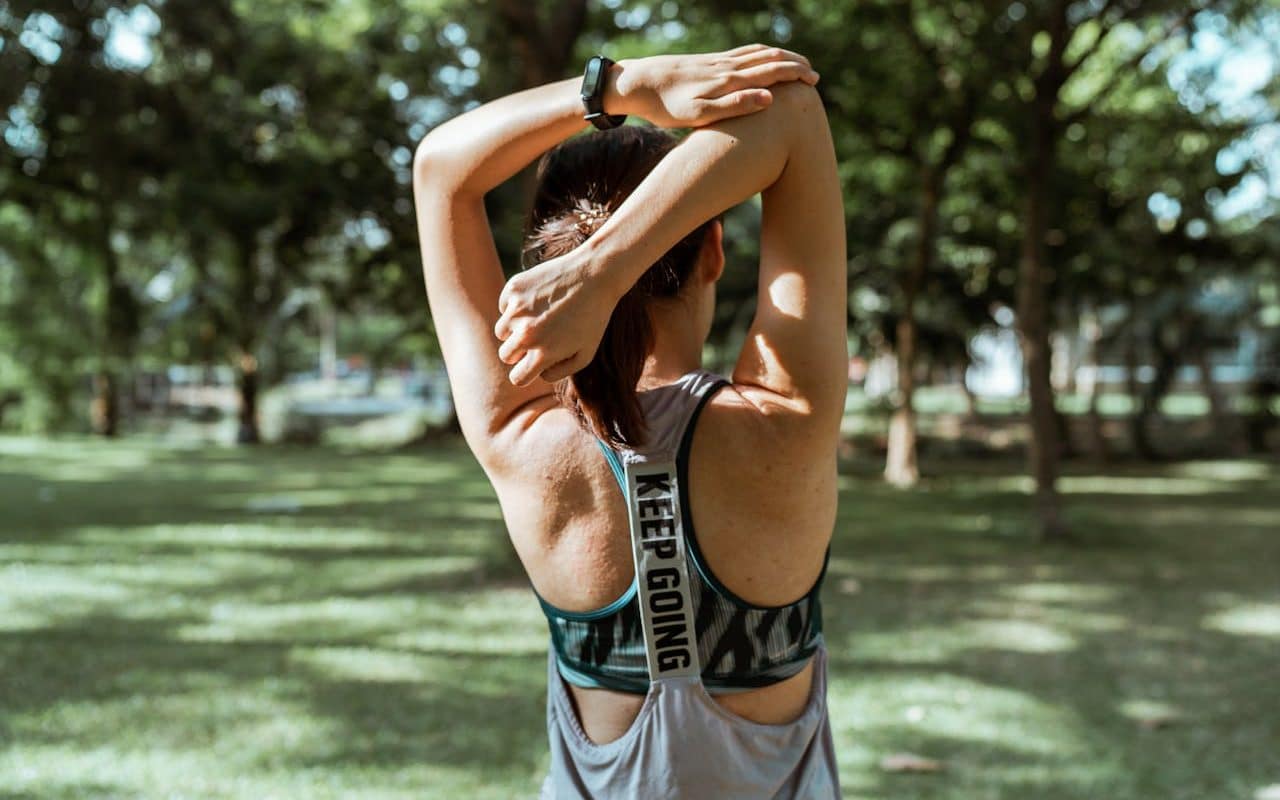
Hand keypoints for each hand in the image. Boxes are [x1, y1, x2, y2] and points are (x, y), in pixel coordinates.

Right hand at [494, 244, 619, 385]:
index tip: (531, 365)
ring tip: (539, 317)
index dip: (525, 374)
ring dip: (515, 329)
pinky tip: (538, 299)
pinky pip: (505, 306)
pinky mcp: (514, 288)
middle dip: (519, 352)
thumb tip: (538, 375)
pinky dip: (516, 306)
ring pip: (502, 331)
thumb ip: (560, 372)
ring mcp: (517, 310)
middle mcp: (526, 334)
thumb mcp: (586, 353)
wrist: (596, 274)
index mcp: (543, 354)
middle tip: (538, 338)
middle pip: (506, 355)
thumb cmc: (593, 317)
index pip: (517, 378)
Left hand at [610, 43, 818, 127]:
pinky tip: (761, 60)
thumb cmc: (665, 107)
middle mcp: (726, 67)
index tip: (814, 82)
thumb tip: (769, 97)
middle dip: (794, 65)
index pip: (772, 71)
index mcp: (728, 80)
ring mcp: (717, 62)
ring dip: (780, 57)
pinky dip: (761, 54)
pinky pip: (742, 53)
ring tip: (795, 66)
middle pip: (769, 58)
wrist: (637, 84)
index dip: (796, 75)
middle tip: (813, 76)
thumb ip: (735, 107)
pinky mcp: (707, 62)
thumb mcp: (698, 115)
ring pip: (757, 53)